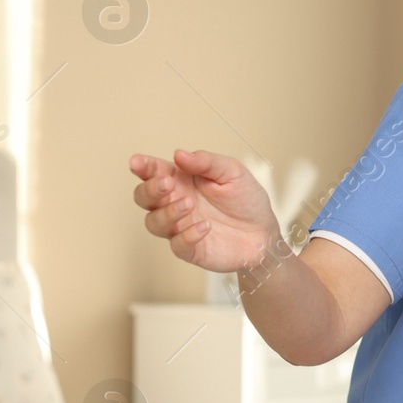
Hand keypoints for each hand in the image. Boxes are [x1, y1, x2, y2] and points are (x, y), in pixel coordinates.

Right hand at [129, 149, 281, 273]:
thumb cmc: (246, 199)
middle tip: (168, 184)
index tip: (137, 162)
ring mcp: (180, 226)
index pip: (154, 172)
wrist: (264, 232)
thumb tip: (179, 154)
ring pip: (154, 222)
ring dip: (167, 212)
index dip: (143, 166)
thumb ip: (206, 162)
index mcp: (181, 180)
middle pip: (143, 197)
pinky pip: (178, 244)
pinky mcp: (191, 248)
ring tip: (188, 204)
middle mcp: (175, 203)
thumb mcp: (232, 172)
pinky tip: (205, 227)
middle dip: (149, 190)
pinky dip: (187, 235)